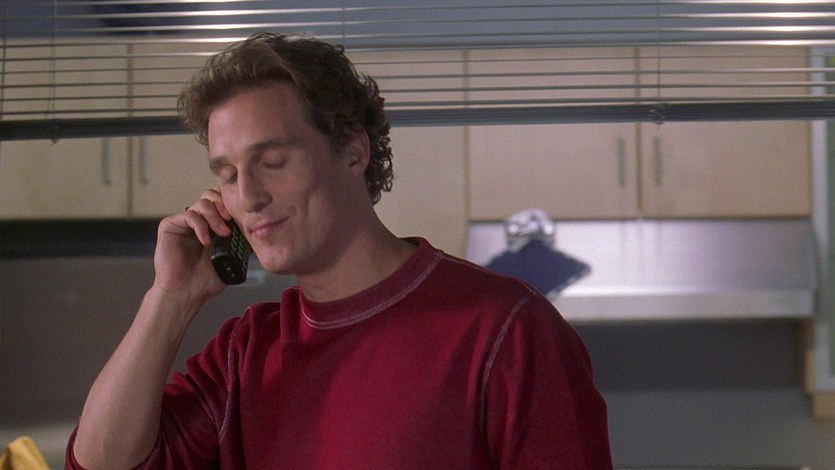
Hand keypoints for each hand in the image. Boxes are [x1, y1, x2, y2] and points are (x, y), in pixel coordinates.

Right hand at [152, 189, 232, 303]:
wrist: (186, 292)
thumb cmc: (207, 280)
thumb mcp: (233, 258)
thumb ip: (243, 242)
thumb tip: (260, 230)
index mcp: (211, 225)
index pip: (222, 202)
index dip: (232, 206)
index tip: (241, 218)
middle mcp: (198, 220)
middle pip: (211, 196)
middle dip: (224, 207)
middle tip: (230, 223)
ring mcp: (184, 222)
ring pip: (202, 203)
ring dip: (215, 216)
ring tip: (222, 234)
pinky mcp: (170, 225)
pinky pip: (189, 215)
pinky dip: (201, 226)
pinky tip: (206, 241)